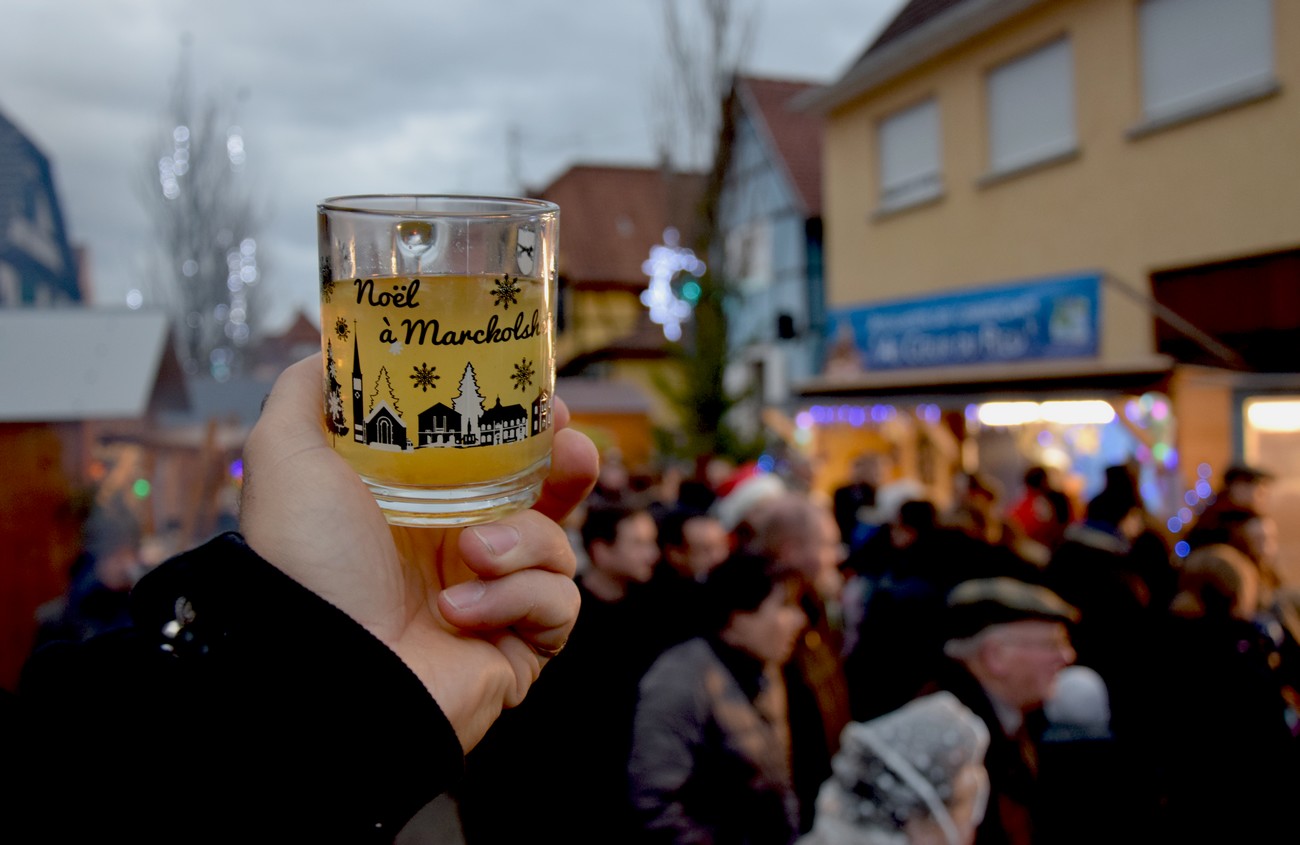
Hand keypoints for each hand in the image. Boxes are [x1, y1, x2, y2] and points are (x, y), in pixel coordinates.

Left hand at [239, 355, 596, 750]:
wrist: (321, 666)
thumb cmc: (306, 562)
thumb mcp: (287, 457)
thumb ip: (306, 393)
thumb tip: (332, 348)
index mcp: (420, 509)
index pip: (495, 460)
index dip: (529, 428)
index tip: (547, 401)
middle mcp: (459, 553)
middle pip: (547, 500)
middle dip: (570, 470)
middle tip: (572, 449)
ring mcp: (492, 604)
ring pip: (557, 548)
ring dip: (522, 543)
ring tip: (471, 554)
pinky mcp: (517, 649)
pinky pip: (557, 606)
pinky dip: (515, 600)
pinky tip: (460, 613)